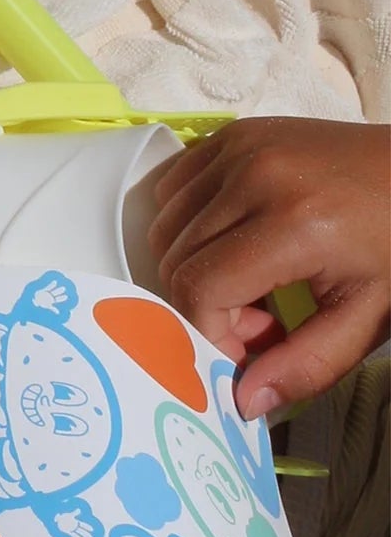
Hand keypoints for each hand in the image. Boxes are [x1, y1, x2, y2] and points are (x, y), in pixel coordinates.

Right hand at [148, 117, 390, 416]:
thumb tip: (243, 402)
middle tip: (260, 320)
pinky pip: (173, 191)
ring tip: (250, 279)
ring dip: (193, 266)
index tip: (246, 350)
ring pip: (166, 229)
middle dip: (205, 305)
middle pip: (176, 261)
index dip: (209, 333)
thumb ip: (307, 365)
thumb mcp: (371, 316)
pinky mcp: (232, 135)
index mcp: (296, 222)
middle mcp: (256, 176)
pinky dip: (188, 225)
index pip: (200, 288)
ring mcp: (240, 148)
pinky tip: (233, 239)